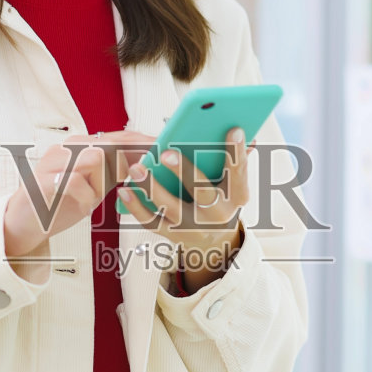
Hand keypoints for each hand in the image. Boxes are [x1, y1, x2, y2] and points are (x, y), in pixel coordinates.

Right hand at [3, 131, 155, 277]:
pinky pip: (74, 182)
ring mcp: (54, 164)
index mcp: (81, 147)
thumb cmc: (62, 204)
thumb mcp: (94, 185)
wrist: (24, 223)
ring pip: (94, 157)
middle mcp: (68, 149)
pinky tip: (87, 206)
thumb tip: (149, 166)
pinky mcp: (44, 183)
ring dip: (106, 179)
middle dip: (134, 158)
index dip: (143, 143)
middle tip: (147, 174)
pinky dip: (87, 195)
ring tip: (102, 195)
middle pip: (110, 143)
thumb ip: (116, 173)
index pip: (118, 137)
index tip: (165, 151)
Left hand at [117, 128, 253, 291]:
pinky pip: (151, 221)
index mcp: (237, 196)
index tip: (233, 129)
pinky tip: (126, 188)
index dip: (237, 152)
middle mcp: (217, 213)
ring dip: (151, 187)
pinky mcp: (172, 234)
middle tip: (167, 153)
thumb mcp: (235, 184)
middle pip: (202, 191)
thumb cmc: (222, 201)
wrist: (215, 241)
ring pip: (170, 206)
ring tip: (136, 167)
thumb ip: (236, 159)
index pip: (238, 172)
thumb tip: (246, 135)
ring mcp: (193, 226)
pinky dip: (136, 205)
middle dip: (184, 171)